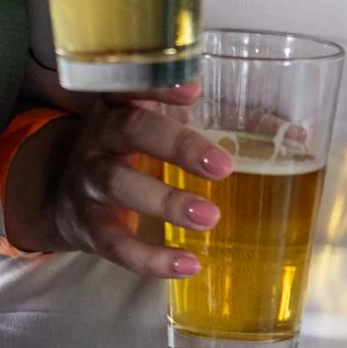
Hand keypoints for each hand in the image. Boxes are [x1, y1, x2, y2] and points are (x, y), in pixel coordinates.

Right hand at [39, 86, 234, 277]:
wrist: (58, 192)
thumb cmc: (126, 150)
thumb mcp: (151, 126)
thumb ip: (209, 123)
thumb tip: (288, 134)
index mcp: (118, 104)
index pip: (134, 83)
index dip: (160, 86)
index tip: (194, 90)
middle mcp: (99, 136)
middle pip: (132, 131)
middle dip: (178, 146)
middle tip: (223, 166)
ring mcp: (88, 181)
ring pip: (120, 186)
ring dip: (167, 202)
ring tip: (209, 217)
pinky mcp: (88, 226)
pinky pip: (116, 244)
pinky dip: (151, 258)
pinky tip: (189, 264)